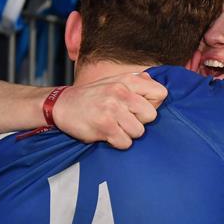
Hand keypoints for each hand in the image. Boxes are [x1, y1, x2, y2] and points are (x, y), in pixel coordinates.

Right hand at [52, 72, 167, 148]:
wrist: (62, 105)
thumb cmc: (94, 96)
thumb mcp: (115, 82)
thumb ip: (139, 83)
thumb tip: (161, 91)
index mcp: (127, 80)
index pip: (161, 93)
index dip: (153, 104)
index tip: (139, 108)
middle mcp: (121, 92)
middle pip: (151, 116)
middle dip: (140, 121)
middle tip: (124, 119)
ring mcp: (112, 108)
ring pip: (139, 132)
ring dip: (128, 134)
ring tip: (115, 126)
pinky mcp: (104, 126)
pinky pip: (125, 143)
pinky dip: (118, 142)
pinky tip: (107, 134)